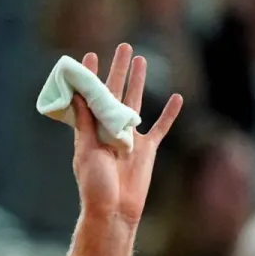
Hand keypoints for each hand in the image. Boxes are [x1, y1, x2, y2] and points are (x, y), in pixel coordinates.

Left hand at [71, 44, 182, 224]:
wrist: (115, 210)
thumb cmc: (95, 184)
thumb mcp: (86, 151)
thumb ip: (85, 123)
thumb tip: (77, 94)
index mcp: (91, 129)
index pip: (91, 96)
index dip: (90, 76)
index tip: (90, 54)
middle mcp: (110, 129)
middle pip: (116, 92)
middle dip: (119, 69)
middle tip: (124, 46)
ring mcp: (130, 138)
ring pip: (137, 102)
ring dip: (139, 82)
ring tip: (141, 60)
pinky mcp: (148, 149)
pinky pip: (161, 127)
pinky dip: (169, 114)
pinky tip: (176, 97)